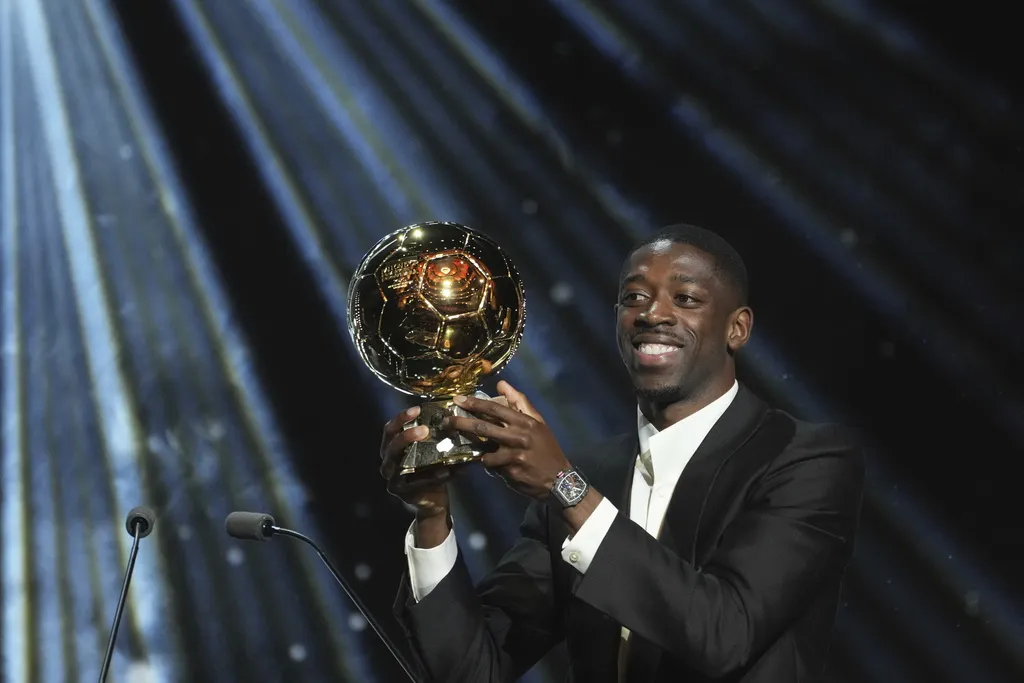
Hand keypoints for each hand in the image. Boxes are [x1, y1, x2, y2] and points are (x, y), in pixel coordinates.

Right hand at [379, 406, 453, 521]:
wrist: (433, 499)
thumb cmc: (430, 470)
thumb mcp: (430, 451)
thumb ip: (436, 437)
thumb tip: (457, 419)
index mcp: (391, 448)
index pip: (389, 429)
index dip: (400, 418)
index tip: (417, 409)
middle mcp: (388, 462)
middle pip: (391, 446)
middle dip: (406, 435)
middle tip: (424, 429)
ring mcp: (392, 479)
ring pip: (398, 465)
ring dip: (417, 456)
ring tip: (436, 451)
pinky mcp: (402, 492)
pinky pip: (416, 483)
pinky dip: (431, 477)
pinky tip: (445, 471)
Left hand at [442, 381, 570, 499]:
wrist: (559, 479)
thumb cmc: (546, 448)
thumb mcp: (538, 423)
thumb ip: (520, 402)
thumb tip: (502, 383)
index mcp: (525, 421)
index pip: (495, 408)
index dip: (474, 403)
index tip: (458, 400)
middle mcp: (518, 435)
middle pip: (483, 426)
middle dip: (462, 423)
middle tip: (447, 421)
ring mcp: (513, 454)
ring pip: (484, 449)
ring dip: (476, 448)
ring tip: (470, 447)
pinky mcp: (510, 471)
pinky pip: (491, 465)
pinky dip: (489, 464)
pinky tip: (494, 464)